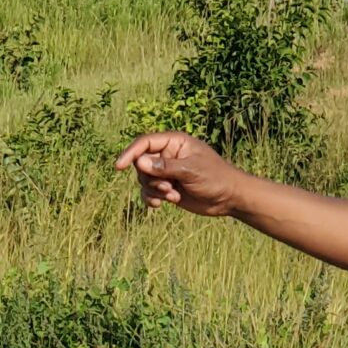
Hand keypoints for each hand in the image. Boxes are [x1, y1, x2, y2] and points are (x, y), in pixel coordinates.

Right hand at [115, 134, 252, 215]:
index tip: (119, 166)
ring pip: (144, 179)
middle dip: (150, 179)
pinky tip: (160, 205)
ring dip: (154, 191)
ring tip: (173, 196)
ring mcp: (167, 172)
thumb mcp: (191, 171)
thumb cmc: (215, 178)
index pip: (145, 143)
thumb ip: (165, 167)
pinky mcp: (167, 187)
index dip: (130, 153)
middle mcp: (168, 155)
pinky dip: (152, 198)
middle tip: (167, 188)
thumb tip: (139, 163)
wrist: (229, 197)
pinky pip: (148, 192)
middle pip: (141, 164)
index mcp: (174, 142)